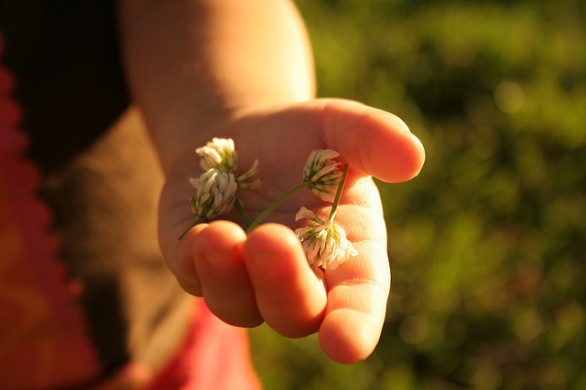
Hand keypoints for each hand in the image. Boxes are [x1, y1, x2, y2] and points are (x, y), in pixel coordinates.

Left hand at [158, 98, 424, 362]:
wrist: (247, 135)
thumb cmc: (308, 138)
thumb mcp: (343, 127)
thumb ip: (376, 139)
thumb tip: (412, 156)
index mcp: (348, 256)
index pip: (358, 304)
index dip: (354, 325)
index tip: (345, 342)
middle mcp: (299, 280)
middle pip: (294, 313)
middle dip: (284, 285)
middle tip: (272, 238)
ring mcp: (245, 278)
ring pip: (238, 305)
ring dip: (229, 277)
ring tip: (219, 234)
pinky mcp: (199, 263)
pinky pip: (194, 276)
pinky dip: (195, 261)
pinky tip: (196, 233)